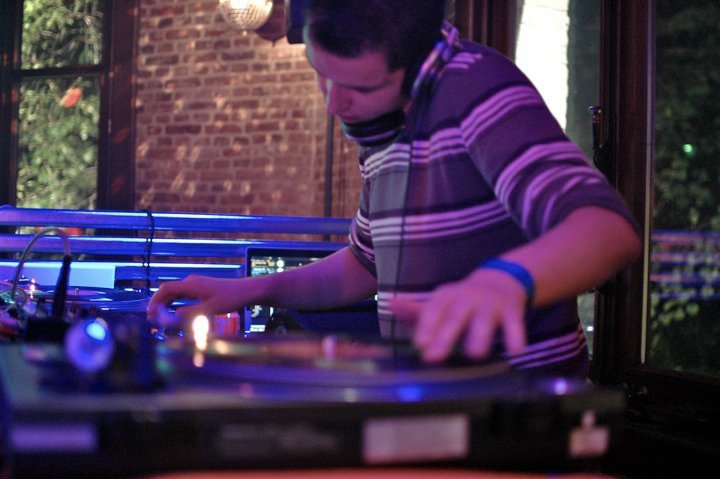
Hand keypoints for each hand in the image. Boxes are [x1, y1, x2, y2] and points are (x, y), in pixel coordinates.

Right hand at [147, 275, 245, 326]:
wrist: (244, 291)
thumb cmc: (230, 299)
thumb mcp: (210, 309)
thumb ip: (191, 313)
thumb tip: (173, 316)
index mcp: (192, 285)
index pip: (166, 289)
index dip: (155, 300)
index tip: (150, 313)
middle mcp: (191, 282)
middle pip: (168, 291)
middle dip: (158, 304)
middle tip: (153, 320)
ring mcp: (195, 285)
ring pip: (174, 294)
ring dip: (165, 305)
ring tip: (160, 319)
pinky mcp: (199, 289)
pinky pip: (181, 295)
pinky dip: (174, 304)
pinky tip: (173, 314)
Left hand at [389, 268, 527, 362]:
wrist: (501, 279)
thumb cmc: (463, 299)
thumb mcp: (441, 302)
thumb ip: (418, 311)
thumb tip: (390, 305)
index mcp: (447, 296)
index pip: (434, 310)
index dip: (426, 327)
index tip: (419, 345)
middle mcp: (467, 297)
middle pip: (456, 315)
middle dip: (446, 335)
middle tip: (434, 357)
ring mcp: (490, 302)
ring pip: (485, 318)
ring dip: (480, 334)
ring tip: (476, 354)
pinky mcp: (512, 309)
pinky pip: (514, 323)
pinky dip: (516, 336)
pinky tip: (516, 352)